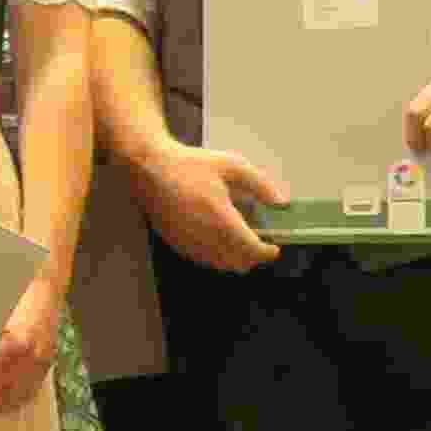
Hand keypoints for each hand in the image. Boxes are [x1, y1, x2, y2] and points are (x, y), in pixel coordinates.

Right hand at [133, 139, 279, 272]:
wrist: (149, 169)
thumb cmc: (190, 165)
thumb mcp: (231, 165)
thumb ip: (259, 185)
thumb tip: (280, 202)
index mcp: (222, 218)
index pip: (251, 249)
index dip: (267, 253)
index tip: (275, 248)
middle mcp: (206, 237)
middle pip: (238, 262)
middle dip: (253, 258)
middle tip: (260, 247)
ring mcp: (189, 243)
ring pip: (220, 265)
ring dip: (235, 260)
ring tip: (242, 247)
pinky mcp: (176, 244)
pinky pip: (203, 261)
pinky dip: (217, 258)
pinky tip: (219, 245)